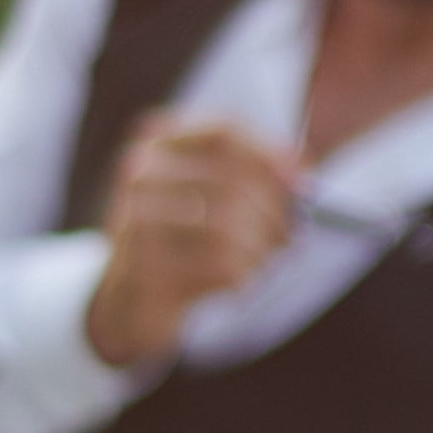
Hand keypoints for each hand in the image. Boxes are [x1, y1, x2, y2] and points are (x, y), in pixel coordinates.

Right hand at [85, 113, 296, 367]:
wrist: (131, 301)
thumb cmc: (185, 243)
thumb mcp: (213, 202)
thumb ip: (256, 178)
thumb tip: (301, 166)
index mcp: (159, 145)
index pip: (223, 132)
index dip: (269, 152)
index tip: (301, 178)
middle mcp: (139, 174)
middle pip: (229, 181)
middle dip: (273, 212)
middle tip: (291, 236)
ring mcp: (133, 219)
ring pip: (224, 227)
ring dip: (259, 249)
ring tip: (263, 261)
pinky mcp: (140, 266)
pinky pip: (216, 266)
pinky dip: (243, 275)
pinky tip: (239, 281)